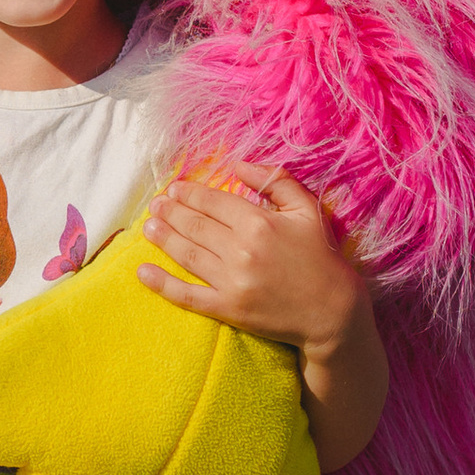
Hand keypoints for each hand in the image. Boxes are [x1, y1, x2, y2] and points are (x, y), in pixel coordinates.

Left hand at [139, 164, 388, 471]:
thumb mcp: (306, 210)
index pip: (213, 201)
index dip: (190, 193)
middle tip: (155, 205)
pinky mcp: (228, 309)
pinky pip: (187, 295)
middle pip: (195, 226)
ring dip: (163, 238)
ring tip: (149, 227)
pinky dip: (162, 284)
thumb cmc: (320, 257)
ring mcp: (232, 282)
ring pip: (187, 254)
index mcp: (259, 222)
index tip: (174, 188)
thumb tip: (238, 163)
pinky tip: (143, 272)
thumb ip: (274, 180)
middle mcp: (241, 250)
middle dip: (171, 212)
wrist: (332, 312)